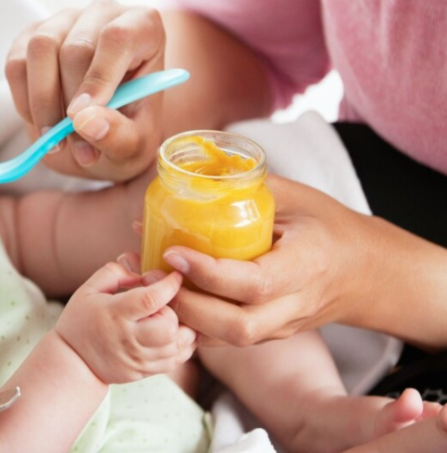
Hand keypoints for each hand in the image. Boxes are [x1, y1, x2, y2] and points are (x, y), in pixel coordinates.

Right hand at [5, 0, 166, 181]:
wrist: (102, 126)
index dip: (98, 77)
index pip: (117, 38)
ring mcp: (64, 20)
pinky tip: (42, 123)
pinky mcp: (31, 35)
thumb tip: (86, 122)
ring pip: (40, 48)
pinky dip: (24, 101)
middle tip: (73, 146)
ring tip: (55, 139)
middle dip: (69, 104)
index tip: (82, 117)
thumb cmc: (128, 127)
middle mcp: (103, 13)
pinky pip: (16, 64)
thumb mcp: (135, 143)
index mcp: (143, 26)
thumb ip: (119, 135)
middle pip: (75, 48)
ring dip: (42, 102)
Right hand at [56, 262, 196, 383]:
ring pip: (177, 345)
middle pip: (169, 325)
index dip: (169, 285)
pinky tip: (176, 335)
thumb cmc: (81, 320)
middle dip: (174, 310)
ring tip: (174, 318)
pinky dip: (183, 347)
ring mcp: (138, 358)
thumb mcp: (89, 289)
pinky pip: (175, 361)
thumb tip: (141, 272)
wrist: (73, 361)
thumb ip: (114, 273)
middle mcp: (129, 338)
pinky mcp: (144, 371)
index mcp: (115, 313)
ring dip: (182, 329)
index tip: (175, 276)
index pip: (150, 299)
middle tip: (165, 304)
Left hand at [164, 175, 373, 346]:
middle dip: (187, 306)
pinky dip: (194, 323)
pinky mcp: (270, 335)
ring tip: (151, 285)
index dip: (209, 273)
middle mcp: (296, 305)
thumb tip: (189, 178)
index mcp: (307, 265)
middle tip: (151, 275)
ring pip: (227, 340)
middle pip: (237, 327)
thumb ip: (246, 189)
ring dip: (184, 317)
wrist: (366, 272)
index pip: (255, 283)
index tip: (173, 251)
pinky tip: (168, 297)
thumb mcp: (295, 197)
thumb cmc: (327, 226)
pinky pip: (226, 339)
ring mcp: (283, 326)